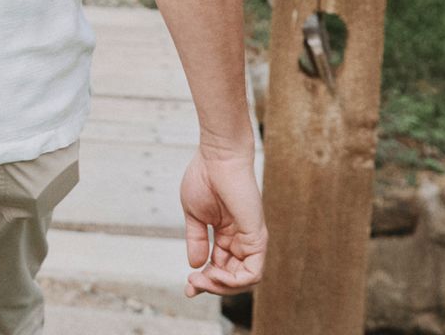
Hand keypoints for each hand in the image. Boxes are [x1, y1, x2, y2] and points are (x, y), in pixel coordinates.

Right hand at [179, 150, 266, 296]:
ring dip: (221, 287)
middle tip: (192, 283)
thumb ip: (197, 240)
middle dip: (211, 286)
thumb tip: (195, 264)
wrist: (216, 157)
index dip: (204, 280)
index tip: (187, 287)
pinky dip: (235, 281)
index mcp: (227, 234)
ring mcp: (251, 239)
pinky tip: (216, 275)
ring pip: (244, 280)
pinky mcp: (257, 237)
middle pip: (232, 277)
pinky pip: (253, 272)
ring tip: (202, 280)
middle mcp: (241, 240)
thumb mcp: (194, 215)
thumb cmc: (204, 178)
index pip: (220, 266)